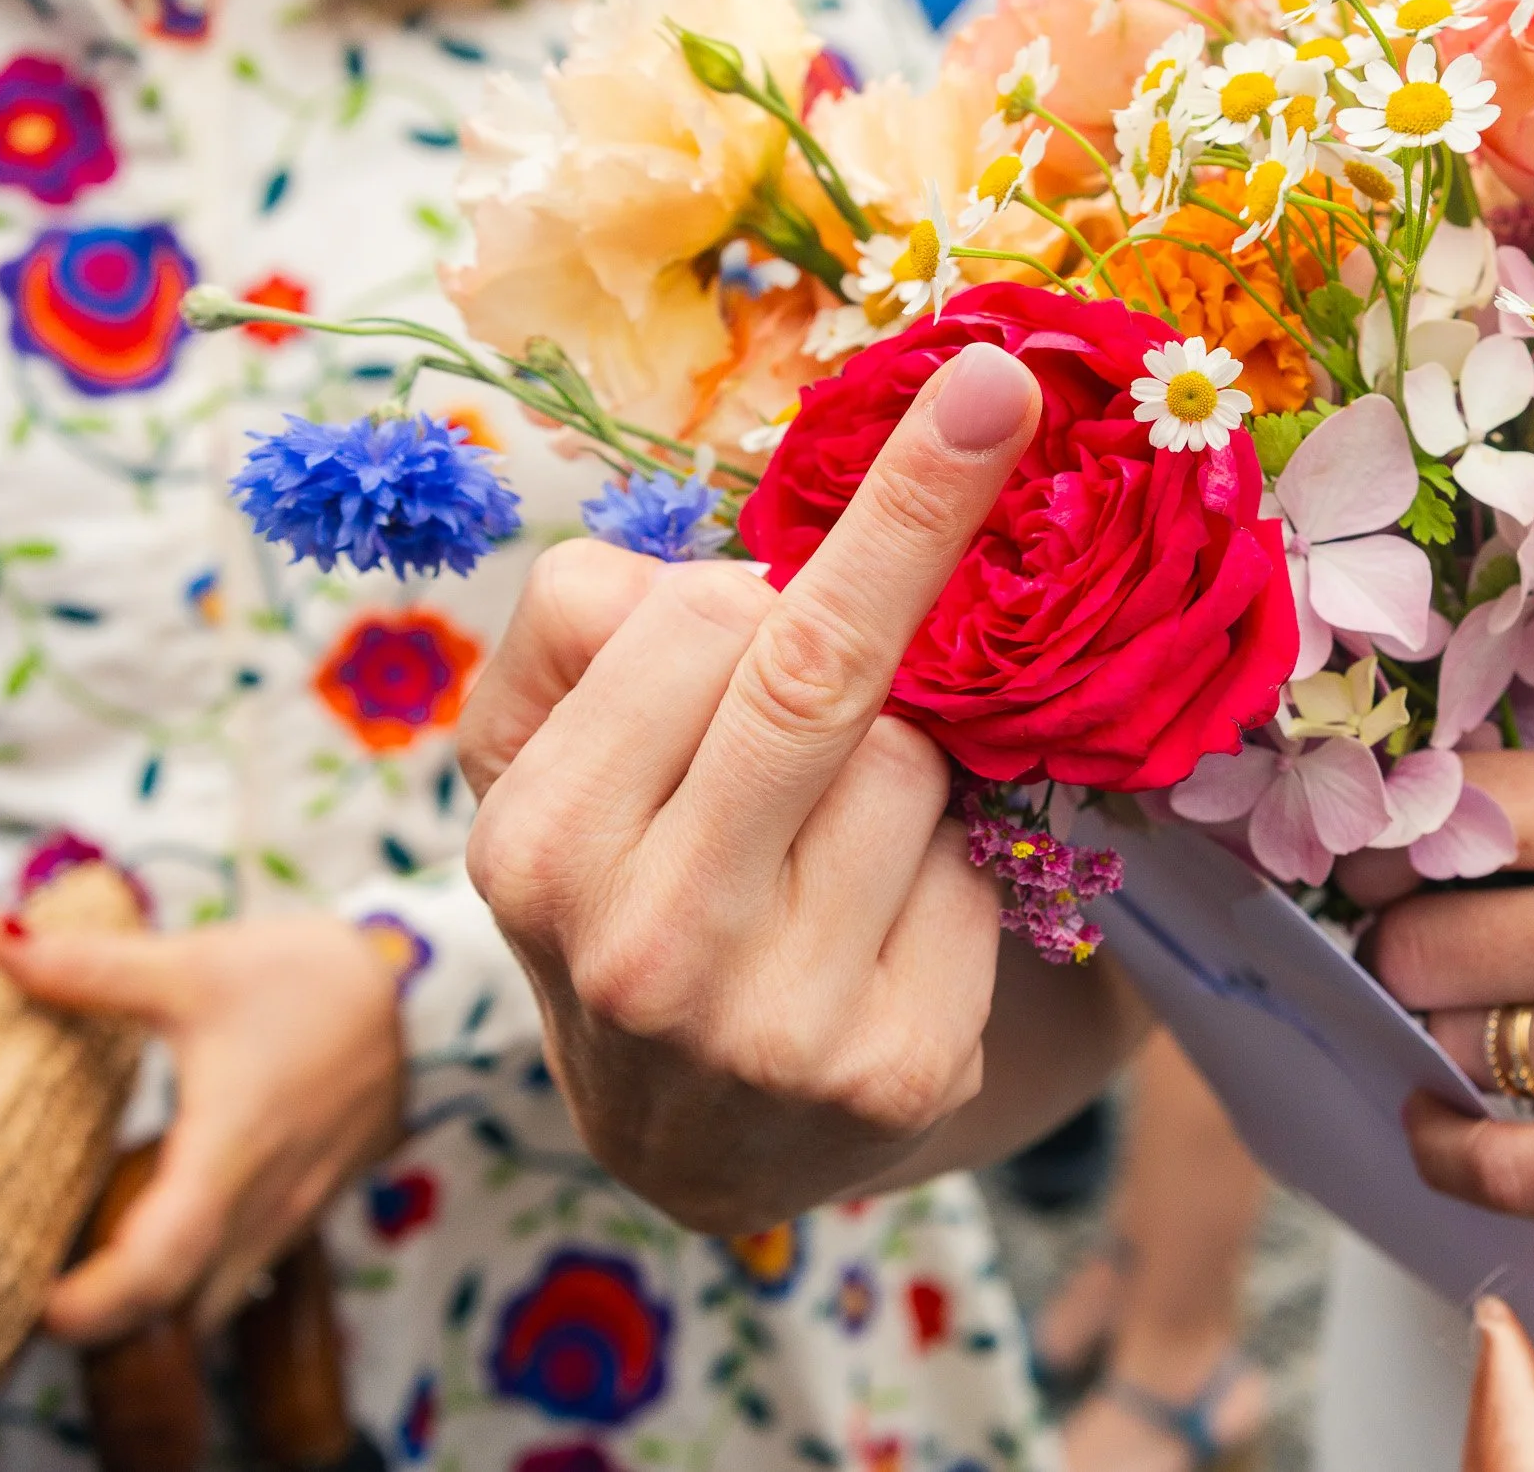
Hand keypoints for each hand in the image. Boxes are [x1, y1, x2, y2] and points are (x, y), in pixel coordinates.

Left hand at [0, 915, 402, 1339]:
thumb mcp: (194, 967)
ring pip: (217, 1300)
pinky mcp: (315, 1204)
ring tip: (103, 1261)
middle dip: (113, 1321)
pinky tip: (170, 1222)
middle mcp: (268, 1200)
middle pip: (179, 1312)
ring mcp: (298, 1210)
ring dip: (161, 1302)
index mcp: (229, 1153)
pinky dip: (201, 1274)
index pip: (156, 1273)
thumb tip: (1, 938)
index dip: (90, 1310)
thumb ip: (89, 968)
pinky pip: (249, 1269)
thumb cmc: (307, 978)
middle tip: (53, 1284)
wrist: (426, 986)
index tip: (39, 1303)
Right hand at [457, 343, 1043, 1233]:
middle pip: (817, 679)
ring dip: (907, 746)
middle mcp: (646, 946)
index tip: (952, 402)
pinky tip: (898, 897)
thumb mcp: (539, 769)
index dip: (796, 552)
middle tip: (997, 393)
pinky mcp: (901, 1072)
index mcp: (536, 848)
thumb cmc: (625, 895)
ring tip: (842, 808)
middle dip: (918, 518)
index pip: (690, 631)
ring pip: (911, 766)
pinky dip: (955, 851)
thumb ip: (575, 636)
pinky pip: (977, 870)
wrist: (696, 1141)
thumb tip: (725, 572)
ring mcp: (778, 1025)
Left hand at [1364, 752, 1533, 1246]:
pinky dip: (1445, 1149)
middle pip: (1419, 939)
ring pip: (1456, 1045)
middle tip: (1417, 969)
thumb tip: (1426, 854)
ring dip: (1440, 1049)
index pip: (1452, 808)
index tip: (1368, 872)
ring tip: (1461, 1042)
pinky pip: (1496, 1167)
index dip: (1382, 848)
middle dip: (1398, 959)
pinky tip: (1447, 1127)